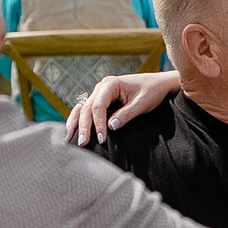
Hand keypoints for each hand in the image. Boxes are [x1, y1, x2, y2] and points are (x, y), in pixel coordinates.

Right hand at [64, 71, 180, 145]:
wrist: (159, 84)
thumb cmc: (152, 91)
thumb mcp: (142, 103)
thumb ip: (126, 114)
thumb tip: (110, 127)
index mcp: (110, 84)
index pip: (98, 106)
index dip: (97, 123)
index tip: (101, 139)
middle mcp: (101, 87)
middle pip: (86, 108)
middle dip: (83, 127)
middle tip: (81, 144)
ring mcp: (99, 93)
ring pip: (82, 109)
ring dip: (75, 124)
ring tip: (67, 140)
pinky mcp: (101, 100)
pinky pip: (86, 110)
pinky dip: (79, 121)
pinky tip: (72, 133)